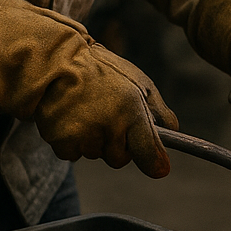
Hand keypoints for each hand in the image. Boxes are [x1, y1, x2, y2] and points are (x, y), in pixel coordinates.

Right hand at [0, 0, 175, 175]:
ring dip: (92, 139)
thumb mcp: (138, 82)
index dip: (154, 162)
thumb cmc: (101, 70)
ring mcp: (85, 135)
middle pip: (119, 159)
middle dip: (116, 144)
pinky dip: (71, 141)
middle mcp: (109, 125)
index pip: (147, 150)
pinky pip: (73, 154)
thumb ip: (158, 110)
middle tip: (107, 117)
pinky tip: (69, 117)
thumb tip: (174, 131)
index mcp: (132, 110)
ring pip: (95, 154)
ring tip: (85, 109)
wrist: (55, 62)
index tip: (159, 169)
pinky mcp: (62, 142)